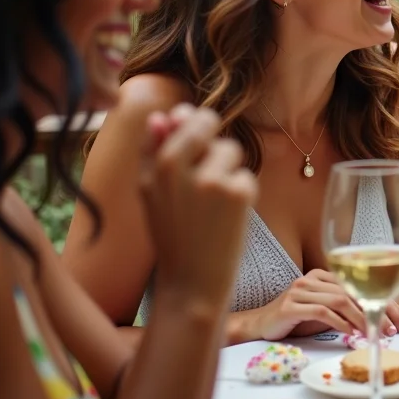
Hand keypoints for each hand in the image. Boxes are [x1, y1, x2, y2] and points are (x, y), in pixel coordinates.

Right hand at [140, 104, 256, 312]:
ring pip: (231, 149)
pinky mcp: (238, 191)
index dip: (192, 126)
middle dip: (214, 139)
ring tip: (213, 204)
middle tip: (210, 173)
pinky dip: (243, 192)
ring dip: (228, 169)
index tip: (194, 148)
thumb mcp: (152, 195)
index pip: (179, 117)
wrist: (191, 284)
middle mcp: (177, 167)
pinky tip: (228, 217)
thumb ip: (154, 152)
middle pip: (208, 122)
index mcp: (153, 166)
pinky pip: (246, 174)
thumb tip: (163, 114)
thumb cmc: (173, 237)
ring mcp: (210, 178)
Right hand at [251, 269, 398, 341]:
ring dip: (361, 318)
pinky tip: (350, 333)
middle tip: (393, 329)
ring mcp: (300, 290)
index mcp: (323, 275)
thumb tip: (379, 319)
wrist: (260, 325)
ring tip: (374, 333)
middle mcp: (312, 279)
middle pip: (354, 290)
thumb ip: (345, 308)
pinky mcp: (291, 306)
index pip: (361, 284)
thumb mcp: (324, 310)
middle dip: (378, 310)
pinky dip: (339, 322)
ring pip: (340, 300)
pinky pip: (321, 311)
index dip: (384, 300)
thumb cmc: (296, 319)